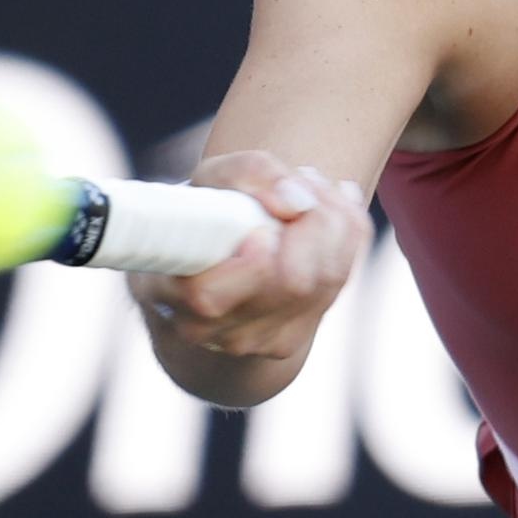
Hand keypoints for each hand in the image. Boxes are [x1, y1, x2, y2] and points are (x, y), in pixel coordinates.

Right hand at [128, 150, 371, 360]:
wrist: (217, 264)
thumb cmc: (206, 216)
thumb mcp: (212, 179)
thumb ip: (250, 174)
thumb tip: (297, 203)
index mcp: (171, 292)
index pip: (208, 295)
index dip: (249, 261)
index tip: (262, 228)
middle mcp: (212, 331)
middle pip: (292, 284)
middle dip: (311, 222)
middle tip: (302, 180)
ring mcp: (256, 343)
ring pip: (326, 280)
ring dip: (333, 220)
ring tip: (313, 191)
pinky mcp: (292, 341)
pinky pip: (341, 280)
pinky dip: (346, 237)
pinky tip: (329, 214)